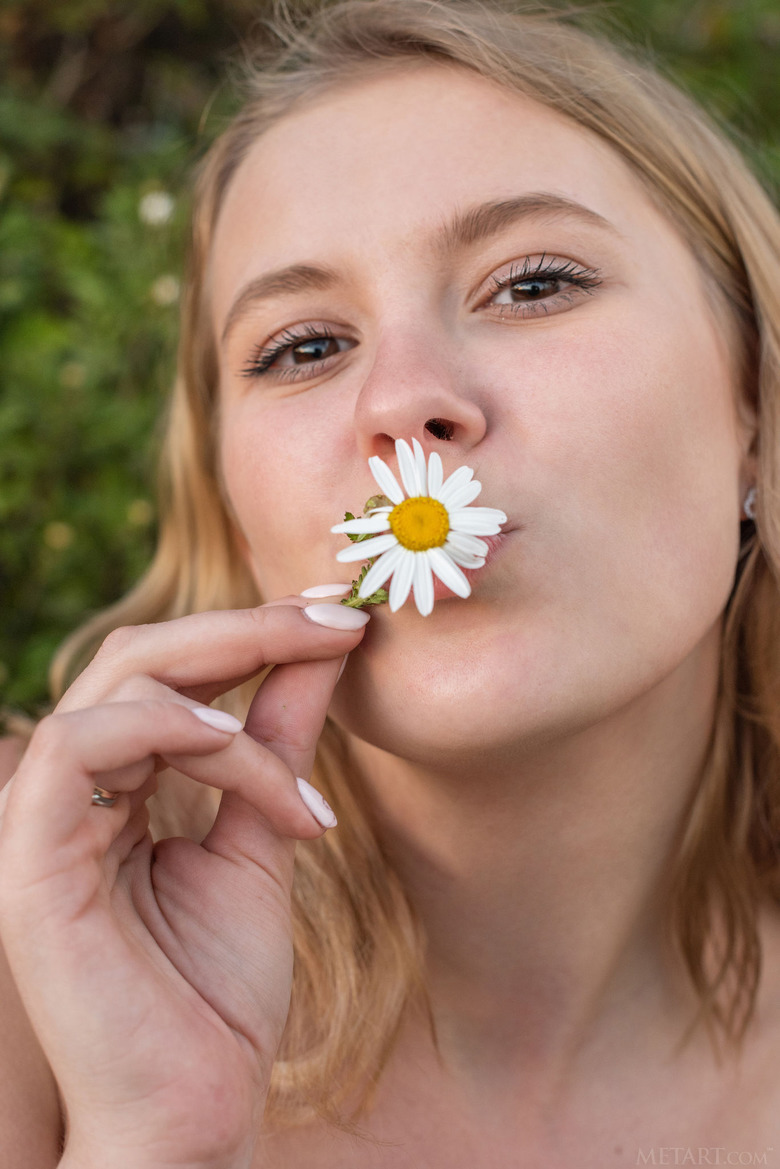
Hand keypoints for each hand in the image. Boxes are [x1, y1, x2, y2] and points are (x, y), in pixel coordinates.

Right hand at [0, 600, 367, 1168]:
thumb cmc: (219, 991)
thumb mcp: (266, 836)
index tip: (340, 616)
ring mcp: (39, 819)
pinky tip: (250, 765)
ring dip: (230, 699)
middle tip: (340, 622)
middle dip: (248, 629)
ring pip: (118, 685)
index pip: (168, 671)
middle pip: (140, 654)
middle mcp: (69, 791)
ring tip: (301, 783)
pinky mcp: (28, 856)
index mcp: (112, 786)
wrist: (196, 1110)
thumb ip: (279, 741)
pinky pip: (86, 745)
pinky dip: (177, 734)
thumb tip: (324, 648)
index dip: (252, 630)